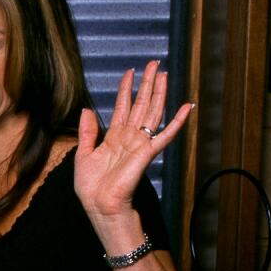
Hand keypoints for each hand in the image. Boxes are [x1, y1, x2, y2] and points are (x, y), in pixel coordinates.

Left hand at [72, 62, 191, 229]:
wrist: (100, 206)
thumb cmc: (91, 188)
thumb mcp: (83, 155)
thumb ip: (87, 132)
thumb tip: (86, 110)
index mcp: (114, 138)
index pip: (122, 107)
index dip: (126, 89)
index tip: (130, 72)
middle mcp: (129, 137)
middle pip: (141, 104)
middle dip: (147, 83)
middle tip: (154, 63)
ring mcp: (140, 144)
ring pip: (153, 112)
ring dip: (159, 93)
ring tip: (164, 73)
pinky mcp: (147, 153)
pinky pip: (165, 134)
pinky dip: (177, 121)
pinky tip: (187, 106)